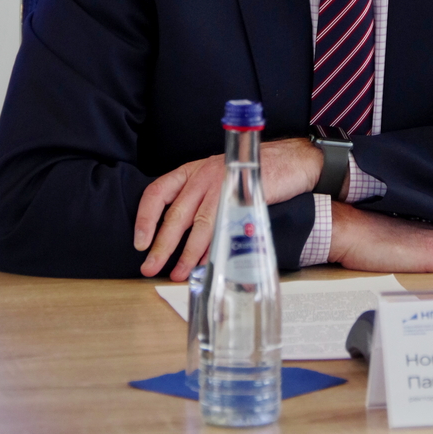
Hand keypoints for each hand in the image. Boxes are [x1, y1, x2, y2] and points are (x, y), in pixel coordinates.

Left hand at [134, 138, 323, 280]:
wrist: (292, 161)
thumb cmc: (253, 171)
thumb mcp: (218, 178)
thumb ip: (199, 201)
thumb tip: (178, 236)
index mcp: (192, 170)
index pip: (158, 192)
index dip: (145, 218)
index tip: (140, 243)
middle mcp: (204, 176)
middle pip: (176, 214)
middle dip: (161, 245)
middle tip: (150, 267)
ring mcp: (225, 186)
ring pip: (199, 224)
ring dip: (186, 253)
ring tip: (177, 273)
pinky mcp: (245, 199)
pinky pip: (225, 228)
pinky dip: (214, 249)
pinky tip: (207, 264)